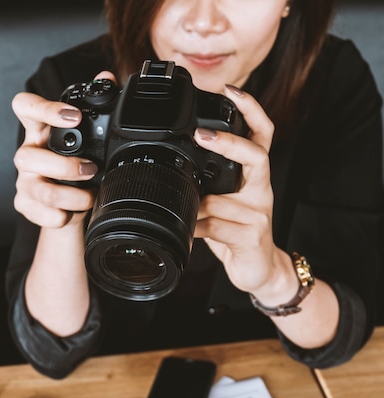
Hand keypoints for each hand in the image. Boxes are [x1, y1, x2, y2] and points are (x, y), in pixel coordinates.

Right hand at [11, 71, 115, 228]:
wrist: (70, 206)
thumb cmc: (78, 168)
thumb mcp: (88, 140)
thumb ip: (95, 109)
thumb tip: (108, 77)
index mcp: (40, 132)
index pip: (25, 107)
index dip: (44, 108)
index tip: (72, 116)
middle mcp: (28, 155)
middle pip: (28, 155)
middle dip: (64, 165)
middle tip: (91, 169)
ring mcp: (25, 182)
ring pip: (41, 189)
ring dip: (72, 195)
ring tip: (90, 196)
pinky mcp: (26, 206)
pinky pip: (42, 213)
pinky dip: (62, 216)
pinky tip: (72, 214)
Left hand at [194, 85, 290, 298]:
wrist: (259, 269)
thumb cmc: (237, 233)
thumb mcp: (222, 204)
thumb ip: (206, 185)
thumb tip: (172, 171)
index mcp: (254, 176)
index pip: (261, 134)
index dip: (250, 110)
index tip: (230, 91)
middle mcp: (260, 190)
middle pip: (256, 154)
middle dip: (228, 142)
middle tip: (200, 136)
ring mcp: (259, 213)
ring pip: (220, 199)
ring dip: (195, 205)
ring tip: (180, 210)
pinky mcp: (253, 236)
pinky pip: (216, 226)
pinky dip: (196, 228)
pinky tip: (188, 232)